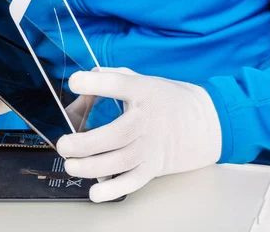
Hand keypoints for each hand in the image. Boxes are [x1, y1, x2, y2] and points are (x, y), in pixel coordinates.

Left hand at [56, 67, 221, 202]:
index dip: (95, 84)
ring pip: (120, 161)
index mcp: (144, 91)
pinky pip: (133, 181)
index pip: (119, 84)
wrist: (206, 123)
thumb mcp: (143, 80)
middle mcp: (148, 120)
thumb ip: (113, 77)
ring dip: (92, 167)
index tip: (75, 83)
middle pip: (116, 134)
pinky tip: (94, 192)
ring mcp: (152, 146)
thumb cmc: (166, 99)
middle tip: (64, 145)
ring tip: (71, 165)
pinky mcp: (154, 167)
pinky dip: (113, 189)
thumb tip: (86, 79)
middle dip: (85, 142)